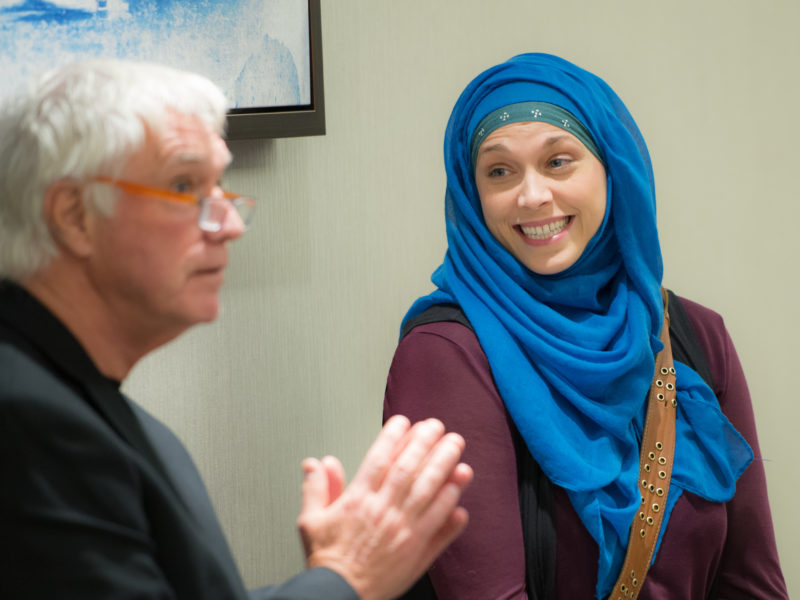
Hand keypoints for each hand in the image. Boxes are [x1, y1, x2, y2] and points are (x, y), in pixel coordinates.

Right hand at [297, 415, 471, 599]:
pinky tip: (460, 493)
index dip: (394, 436)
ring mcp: (404, 531)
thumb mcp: (311, 521)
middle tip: (438, 427)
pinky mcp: (418, 551)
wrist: (340, 596)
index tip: (405, 422)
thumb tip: (317, 464)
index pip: (379, 459)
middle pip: (410, 469)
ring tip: (456, 448)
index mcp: (358, 500)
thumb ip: (317, 489)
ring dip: (445, 467)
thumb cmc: (329, 561)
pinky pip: (440, 525)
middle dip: (426, 443)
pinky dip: (451, 508)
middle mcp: (384, 512)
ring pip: (430, 492)